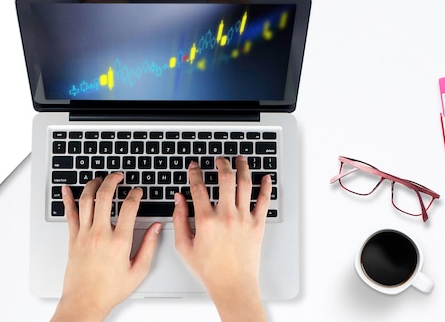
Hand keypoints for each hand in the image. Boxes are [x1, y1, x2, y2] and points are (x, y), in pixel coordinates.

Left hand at [51, 172, 161, 321]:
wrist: (84, 302)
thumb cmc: (110, 290)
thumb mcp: (138, 271)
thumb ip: (150, 246)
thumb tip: (156, 228)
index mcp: (120, 241)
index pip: (130, 207)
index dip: (136, 194)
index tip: (138, 192)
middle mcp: (100, 234)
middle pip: (105, 196)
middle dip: (113, 180)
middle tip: (118, 176)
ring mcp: (84, 235)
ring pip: (86, 200)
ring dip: (93, 185)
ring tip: (99, 179)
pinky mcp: (72, 239)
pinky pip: (69, 214)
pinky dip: (67, 199)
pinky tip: (66, 189)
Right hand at [173, 156, 270, 321]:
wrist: (233, 284)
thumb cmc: (209, 269)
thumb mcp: (184, 246)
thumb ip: (179, 220)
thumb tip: (178, 199)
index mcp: (206, 220)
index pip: (198, 187)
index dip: (195, 173)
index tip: (194, 166)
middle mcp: (226, 215)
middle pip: (225, 179)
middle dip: (221, 164)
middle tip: (219, 159)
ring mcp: (244, 218)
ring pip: (245, 184)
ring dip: (243, 168)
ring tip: (240, 159)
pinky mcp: (257, 224)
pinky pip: (264, 200)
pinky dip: (266, 187)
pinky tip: (266, 177)